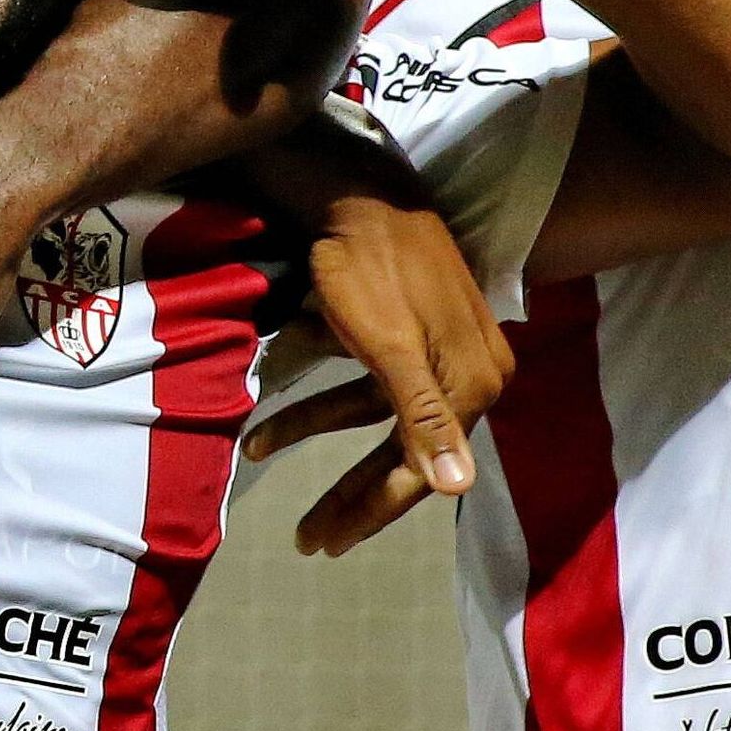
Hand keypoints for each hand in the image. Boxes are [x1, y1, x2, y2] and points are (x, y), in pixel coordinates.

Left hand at [244, 196, 509, 552]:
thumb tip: (459, 488)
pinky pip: (362, 381)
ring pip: (371, 414)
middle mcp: (465, 373)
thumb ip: (423, 416)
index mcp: (472, 382)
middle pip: (402, 451)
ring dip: (311, 430)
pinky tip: (274, 408)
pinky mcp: (407, 333)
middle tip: (306, 537)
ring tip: (258, 447)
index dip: (373, 509)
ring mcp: (435, 352)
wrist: (359, 189)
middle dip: (348, 494)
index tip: (327, 541)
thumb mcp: (388, 344)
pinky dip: (318, 394)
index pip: (422, 469)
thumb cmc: (370, 266)